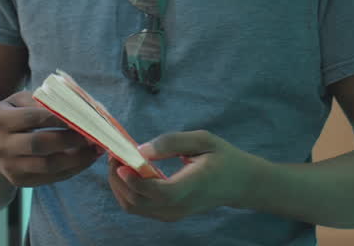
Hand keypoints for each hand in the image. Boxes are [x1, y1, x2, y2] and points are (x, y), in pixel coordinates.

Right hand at [0, 91, 102, 187]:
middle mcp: (1, 145)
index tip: (82, 116)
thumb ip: (42, 99)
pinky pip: (50, 177)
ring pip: (47, 165)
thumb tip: (78, 104)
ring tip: (95, 150)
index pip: (34, 118)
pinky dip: (71, 170)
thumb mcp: (17, 102)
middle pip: (40, 144)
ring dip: (76, 159)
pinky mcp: (19, 182)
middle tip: (93, 134)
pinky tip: (86, 160)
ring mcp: (9, 166)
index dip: (60, 118)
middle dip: (70, 140)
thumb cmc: (11, 118)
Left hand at [107, 130, 263, 221]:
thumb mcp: (204, 139)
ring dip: (119, 185)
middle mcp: (180, 206)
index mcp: (193, 186)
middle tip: (115, 153)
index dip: (137, 181)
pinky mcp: (167, 214)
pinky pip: (138, 207)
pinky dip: (127, 190)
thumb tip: (142, 150)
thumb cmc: (222, 157)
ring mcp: (172, 214)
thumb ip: (172, 142)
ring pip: (133, 207)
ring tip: (120, 160)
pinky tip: (129, 171)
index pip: (160, 192)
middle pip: (138, 202)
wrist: (239, 184)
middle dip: (118, 178)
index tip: (121, 162)